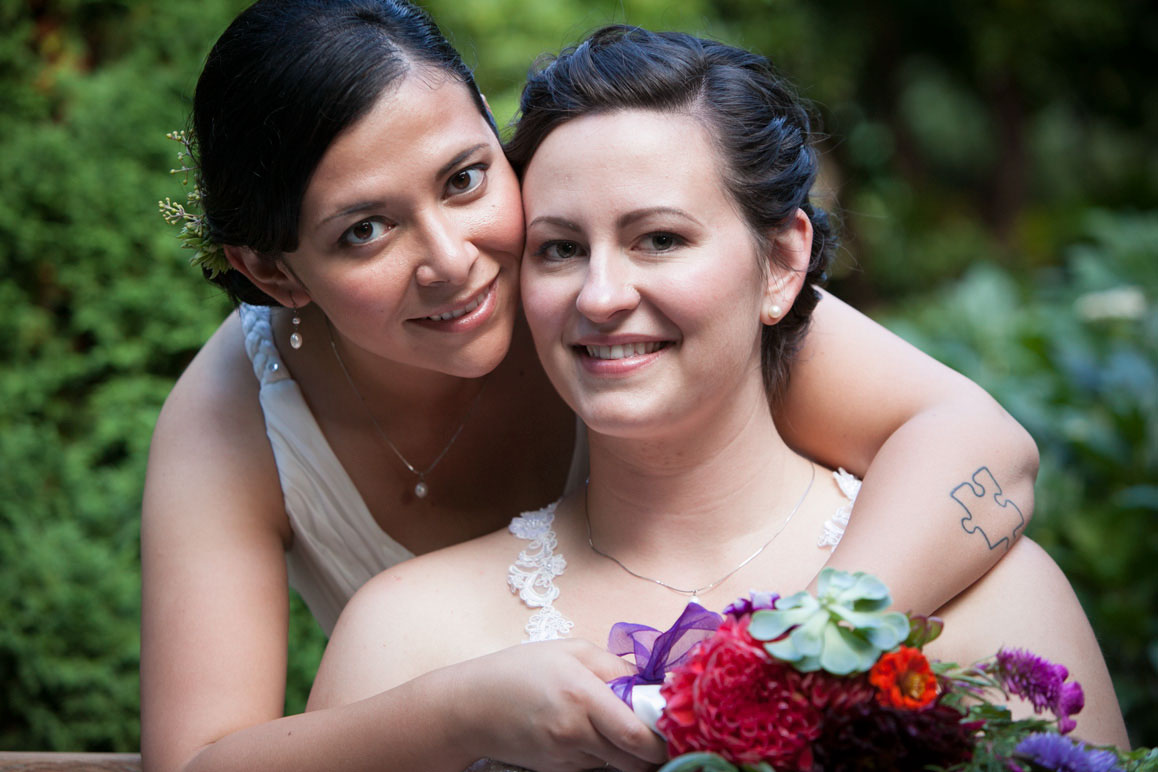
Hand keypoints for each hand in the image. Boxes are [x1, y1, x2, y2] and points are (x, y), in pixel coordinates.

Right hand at [443, 639, 666, 771]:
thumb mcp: (571, 651)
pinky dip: (602, 753)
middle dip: (654, 748)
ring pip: (618, 764)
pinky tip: (586, 731)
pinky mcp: (558, 771)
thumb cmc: (519, 670)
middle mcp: (577, 733)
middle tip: (656, 727)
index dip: (665, 736)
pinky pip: (594, 765)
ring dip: (627, 750)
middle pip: (636, 760)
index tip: (675, 723)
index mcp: (584, 696)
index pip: (640, 735)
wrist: (471, 707)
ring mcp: (566, 757)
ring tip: (613, 721)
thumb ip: (616, 666)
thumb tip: (652, 681)